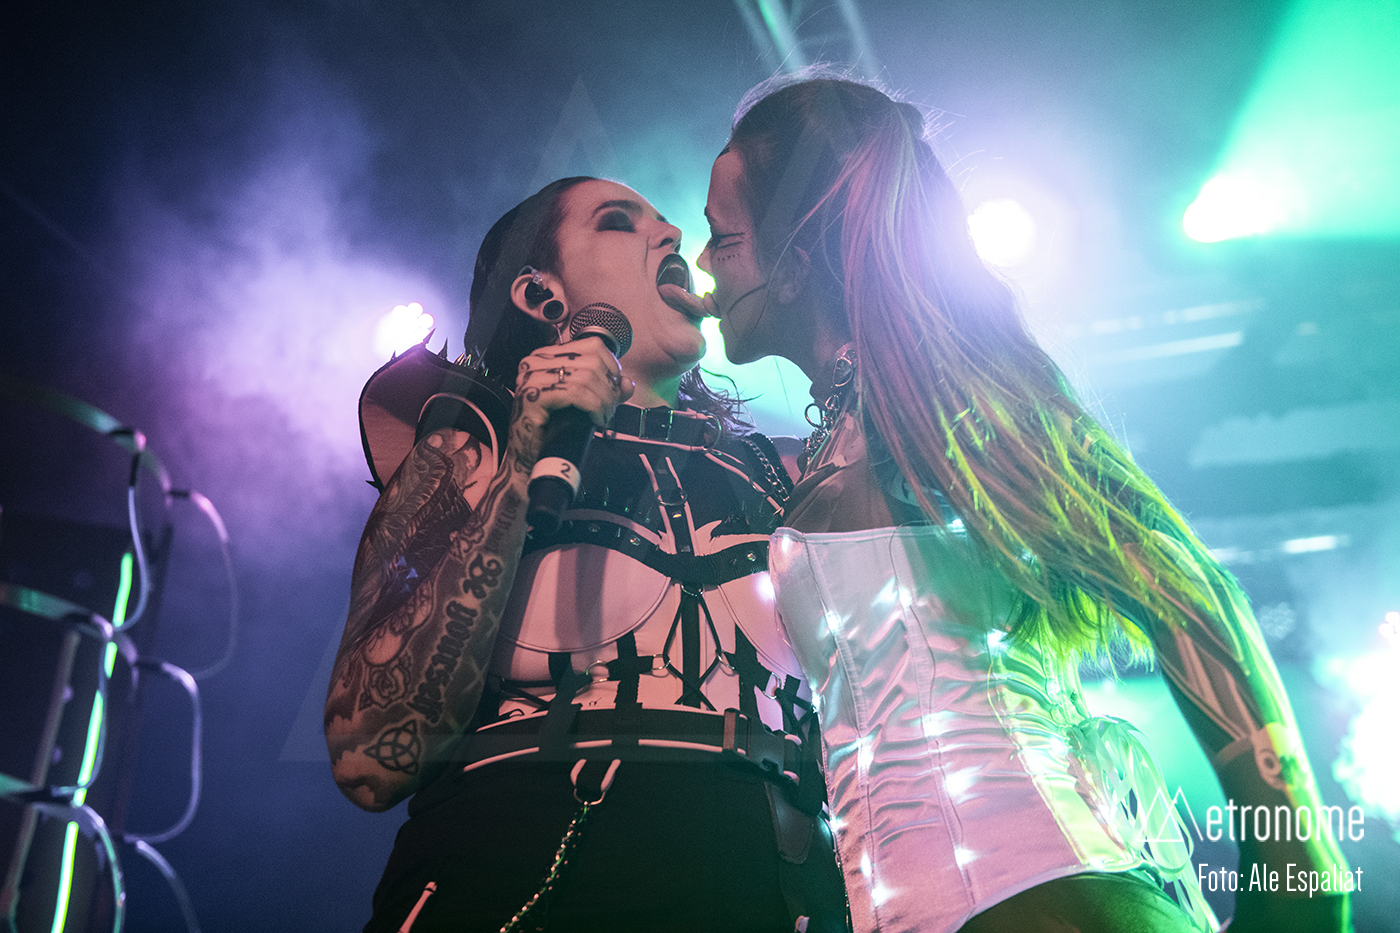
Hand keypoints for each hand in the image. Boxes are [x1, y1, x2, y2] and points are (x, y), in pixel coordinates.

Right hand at [510, 338, 633, 461]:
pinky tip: (596, 419)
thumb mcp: (582, 403)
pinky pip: (576, 393)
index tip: (614, 389)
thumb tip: (627, 383)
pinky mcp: (533, 396)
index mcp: (546, 356)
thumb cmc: (550, 428)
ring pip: (586, 377)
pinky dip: (593, 406)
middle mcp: (535, 362)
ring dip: (604, 400)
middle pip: (592, 361)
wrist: (526, 455)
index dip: (611, 366)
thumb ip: (605, 390)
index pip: (592, 345)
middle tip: (610, 408)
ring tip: (604, 416)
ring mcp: (531, 377)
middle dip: (609, 387)